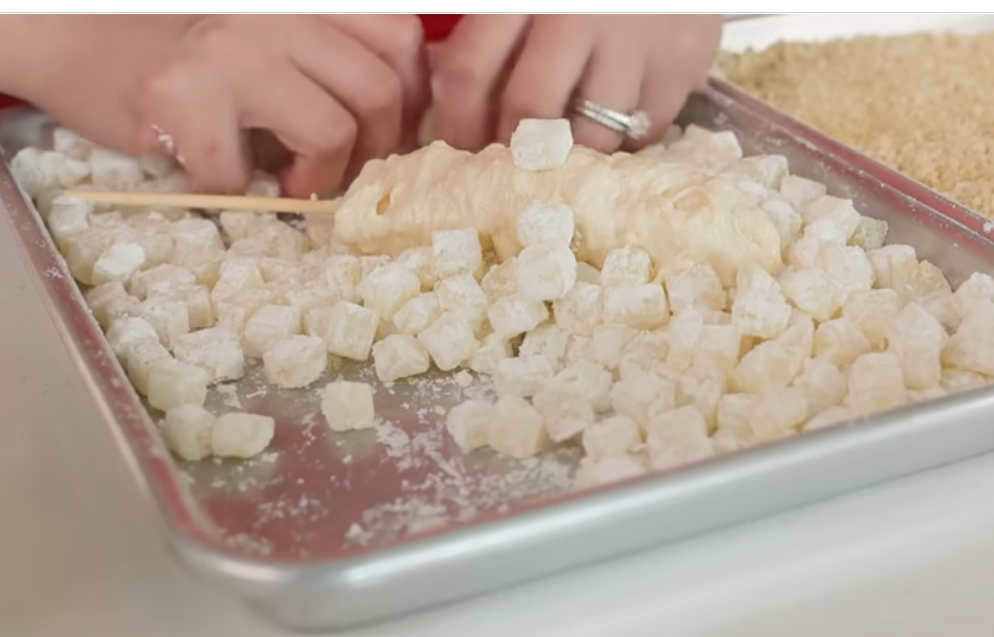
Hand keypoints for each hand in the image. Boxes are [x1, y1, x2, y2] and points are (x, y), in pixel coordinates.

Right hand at [1, 15, 428, 196]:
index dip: (412, 96)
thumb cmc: (172, 38)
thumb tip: (400, 116)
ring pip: (331, 130)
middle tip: (349, 171)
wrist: (63, 29)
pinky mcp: (181, 96)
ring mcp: (227, 49)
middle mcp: (272, 10)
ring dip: (322, 178)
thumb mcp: (265, 26)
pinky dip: (236, 189)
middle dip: (379, 149)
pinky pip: (244, 170)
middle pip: (381, 89)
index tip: (392, 131)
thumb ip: (325, 53)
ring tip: (295, 184)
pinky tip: (216, 173)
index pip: (401, 36)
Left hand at [429, 15, 722, 153]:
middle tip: (508, 175)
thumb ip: (493, 33)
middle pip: (529, 111)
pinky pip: (643, 133)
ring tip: (565, 159)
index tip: (454, 157)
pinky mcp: (683, 64)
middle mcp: (579, 14)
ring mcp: (636, 42)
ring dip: (572, 158)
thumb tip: (456, 105)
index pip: (469, 72)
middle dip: (513, 153)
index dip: (455, 126)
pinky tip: (615, 130)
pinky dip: (623, 145)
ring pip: (592, 136)